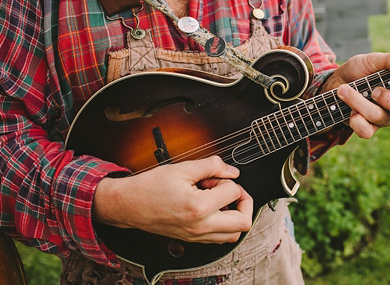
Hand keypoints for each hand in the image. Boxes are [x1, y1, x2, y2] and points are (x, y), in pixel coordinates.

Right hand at [93, 156, 252, 243]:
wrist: (129, 204)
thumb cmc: (151, 186)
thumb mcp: (183, 168)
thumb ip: (212, 166)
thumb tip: (232, 171)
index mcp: (199, 207)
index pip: (234, 192)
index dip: (226, 179)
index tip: (213, 177)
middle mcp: (200, 226)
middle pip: (243, 222)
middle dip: (244, 202)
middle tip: (231, 190)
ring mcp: (197, 237)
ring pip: (234, 235)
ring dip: (235, 215)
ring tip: (221, 200)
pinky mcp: (193, 240)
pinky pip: (219, 238)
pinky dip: (224, 225)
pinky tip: (213, 209)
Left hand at [320, 52, 389, 138]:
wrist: (336, 81)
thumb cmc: (361, 70)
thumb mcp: (374, 59)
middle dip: (389, 98)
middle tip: (374, 89)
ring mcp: (385, 119)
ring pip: (380, 117)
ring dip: (358, 101)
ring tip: (345, 89)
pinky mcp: (368, 128)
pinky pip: (367, 132)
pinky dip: (355, 119)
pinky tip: (349, 109)